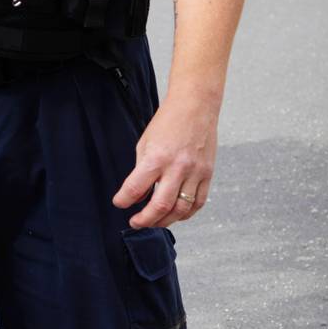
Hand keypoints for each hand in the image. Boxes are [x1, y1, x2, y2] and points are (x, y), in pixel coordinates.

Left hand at [111, 95, 218, 229]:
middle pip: (160, 205)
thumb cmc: (168, 121)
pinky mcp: (208, 174)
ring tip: (154, 221)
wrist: (196, 106)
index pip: (136, 188)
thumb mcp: (145, 143)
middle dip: (145, 220)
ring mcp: (195, 172)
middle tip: (135, 222)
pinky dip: (185, 214)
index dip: (123, 200)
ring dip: (165, 221)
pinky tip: (175, 214)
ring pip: (181, 209)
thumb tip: (137, 196)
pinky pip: (198, 203)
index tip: (119, 203)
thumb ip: (141, 170)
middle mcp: (178, 167)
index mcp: (157, 157)